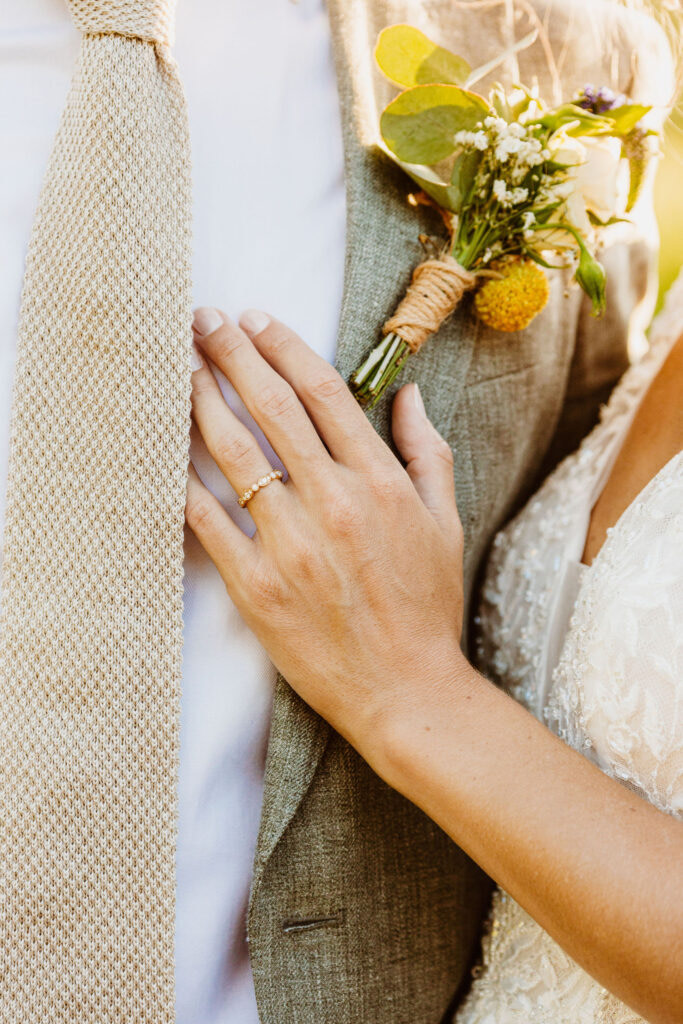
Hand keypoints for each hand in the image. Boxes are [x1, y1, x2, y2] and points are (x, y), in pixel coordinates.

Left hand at [185, 307, 465, 759]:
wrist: (406, 690)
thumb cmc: (428, 607)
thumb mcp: (446, 523)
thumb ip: (428, 452)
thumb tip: (409, 395)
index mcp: (380, 482)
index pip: (323, 392)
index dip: (283, 346)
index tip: (256, 319)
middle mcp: (333, 502)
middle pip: (271, 409)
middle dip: (232, 355)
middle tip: (204, 320)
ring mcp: (291, 544)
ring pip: (234, 455)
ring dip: (202, 402)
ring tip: (179, 368)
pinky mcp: (257, 586)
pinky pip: (209, 522)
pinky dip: (183, 482)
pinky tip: (164, 449)